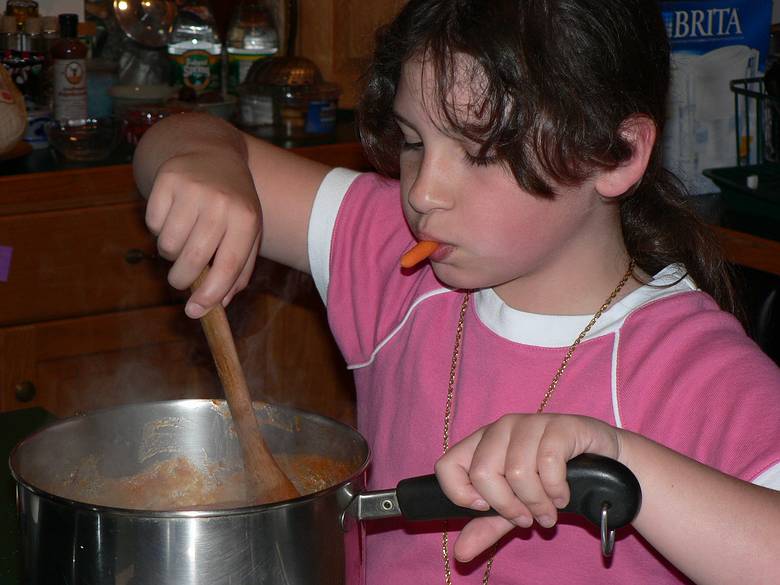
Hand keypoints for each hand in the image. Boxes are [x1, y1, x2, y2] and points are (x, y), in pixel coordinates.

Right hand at [144, 151, 261, 317]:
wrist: (212, 152)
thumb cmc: (232, 203)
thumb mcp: (246, 232)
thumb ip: (238, 270)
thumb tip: (216, 304)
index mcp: (247, 218)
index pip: (228, 265)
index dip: (211, 294)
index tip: (196, 311)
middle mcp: (221, 202)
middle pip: (193, 260)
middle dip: (183, 280)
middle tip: (181, 280)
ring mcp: (193, 189)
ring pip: (168, 245)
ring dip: (170, 253)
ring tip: (183, 238)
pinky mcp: (167, 179)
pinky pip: (152, 224)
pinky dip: (158, 229)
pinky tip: (173, 215)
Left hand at [434, 413, 622, 561]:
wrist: (604, 465)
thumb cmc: (551, 483)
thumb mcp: (515, 509)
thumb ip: (486, 527)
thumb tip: (460, 553)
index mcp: (481, 443)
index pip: (447, 465)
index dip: (461, 494)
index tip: (485, 508)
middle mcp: (501, 428)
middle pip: (482, 473)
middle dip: (507, 506)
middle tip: (528, 518)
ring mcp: (530, 422)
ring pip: (517, 472)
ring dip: (537, 503)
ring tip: (548, 511)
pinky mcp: (560, 425)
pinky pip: (548, 463)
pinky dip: (557, 490)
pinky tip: (563, 495)